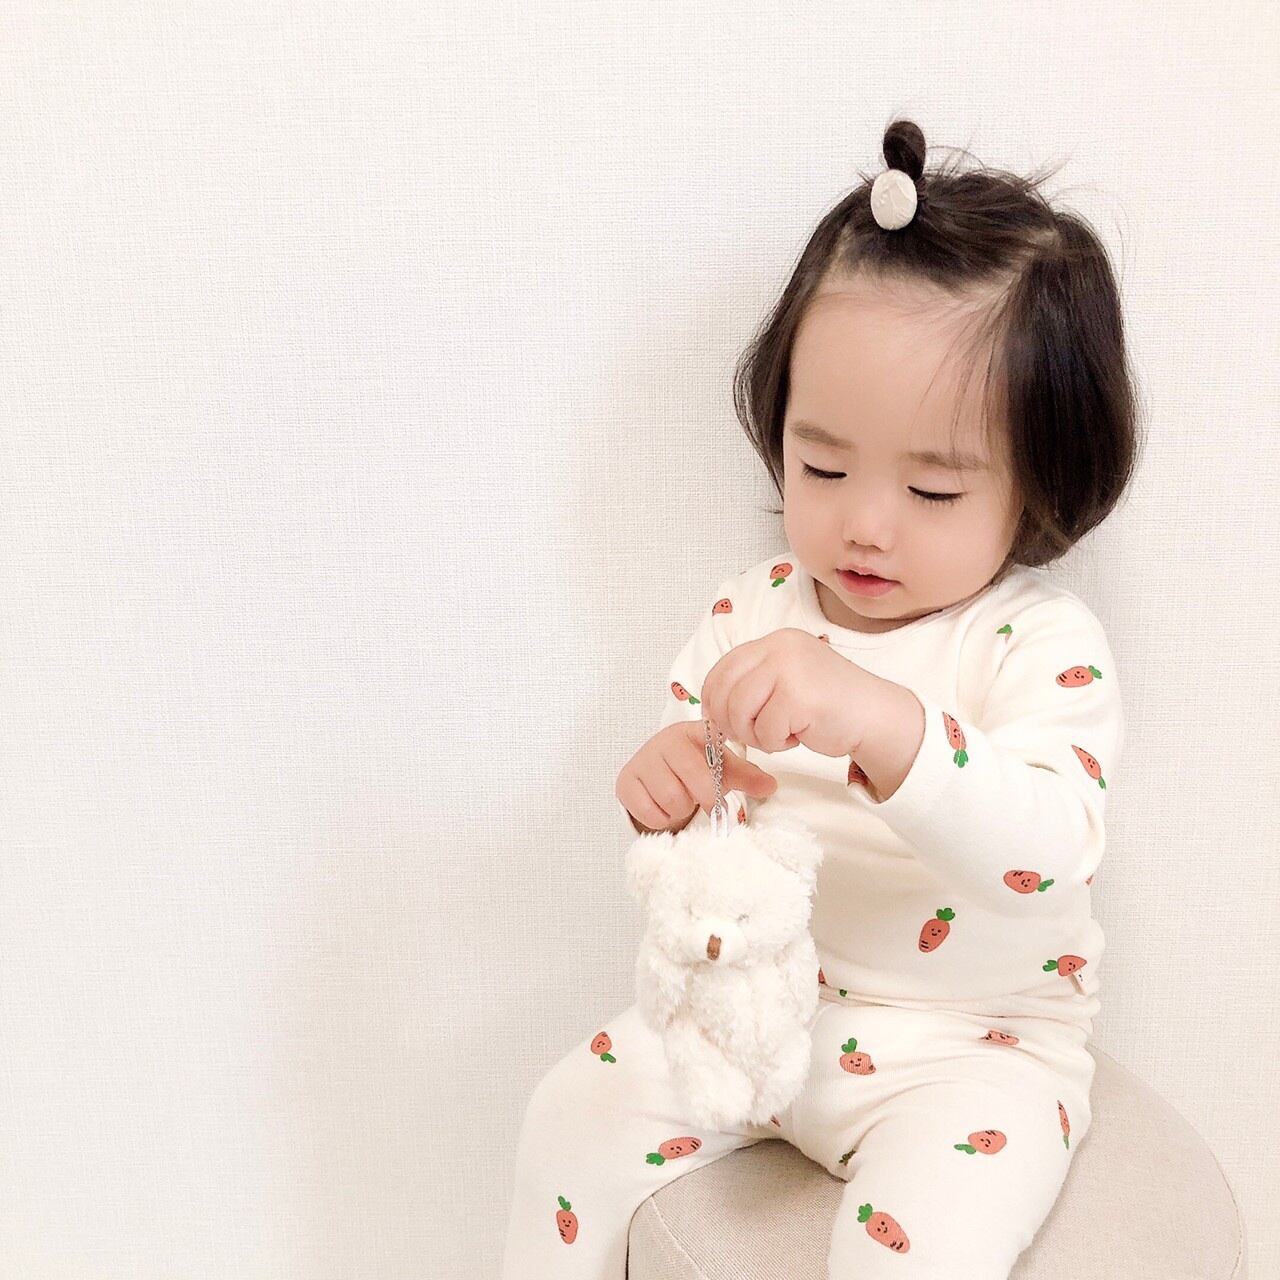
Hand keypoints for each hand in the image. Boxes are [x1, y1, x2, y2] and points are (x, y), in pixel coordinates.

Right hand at [616, 720, 778, 833]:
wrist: (655, 773)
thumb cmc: (693, 768)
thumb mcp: (722, 769)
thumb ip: (748, 777)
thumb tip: (770, 786)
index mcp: (693, 732)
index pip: (713, 751)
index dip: (721, 776)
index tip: (725, 792)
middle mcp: (666, 741)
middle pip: (695, 780)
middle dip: (707, 799)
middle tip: (711, 806)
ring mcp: (643, 760)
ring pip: (671, 798)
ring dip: (682, 808)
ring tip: (682, 800)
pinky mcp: (625, 782)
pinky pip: (649, 811)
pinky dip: (661, 818)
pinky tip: (663, 806)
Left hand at [699, 628, 879, 759]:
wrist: (875, 716)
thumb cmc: (829, 705)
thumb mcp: (787, 679)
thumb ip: (754, 683)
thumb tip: (710, 706)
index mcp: (775, 641)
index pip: (722, 668)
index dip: (713, 699)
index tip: (721, 720)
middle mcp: (779, 647)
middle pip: (724, 691)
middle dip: (729, 721)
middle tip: (750, 735)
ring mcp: (789, 669)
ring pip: (739, 711)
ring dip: (754, 734)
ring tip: (778, 735)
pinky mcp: (798, 697)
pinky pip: (764, 730)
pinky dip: (776, 743)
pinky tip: (797, 736)